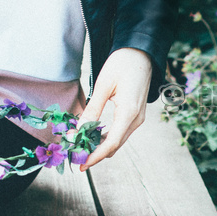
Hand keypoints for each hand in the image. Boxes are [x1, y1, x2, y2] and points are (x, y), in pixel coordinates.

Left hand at [76, 47, 152, 170]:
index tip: (81, 163)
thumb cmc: (122, 64)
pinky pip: (120, 132)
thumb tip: (78, 131)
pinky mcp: (135, 114)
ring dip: (100, 146)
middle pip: (115, 145)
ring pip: (118, 140)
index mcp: (129, 113)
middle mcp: (136, 119)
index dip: (95, 156)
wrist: (141, 52)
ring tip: (80, 145)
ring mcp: (138, 117)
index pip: (111, 143)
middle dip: (95, 153)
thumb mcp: (103, 85)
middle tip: (75, 155)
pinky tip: (92, 134)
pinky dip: (106, 137)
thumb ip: (92, 110)